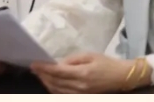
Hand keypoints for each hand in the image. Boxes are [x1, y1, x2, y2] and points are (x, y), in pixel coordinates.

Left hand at [31, 53, 145, 93]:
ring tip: (40, 75)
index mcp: (82, 73)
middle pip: (55, 82)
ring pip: (56, 90)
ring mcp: (79, 94)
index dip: (44, 68)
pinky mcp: (80, 97)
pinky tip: (50, 83)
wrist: (119, 77)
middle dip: (43, 75)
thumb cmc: (106, 63)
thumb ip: (73, 59)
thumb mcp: (90, 55)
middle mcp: (79, 86)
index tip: (34, 64)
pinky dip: (53, 89)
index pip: (58, 72)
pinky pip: (62, 95)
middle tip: (34, 68)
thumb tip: (59, 63)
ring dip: (46, 83)